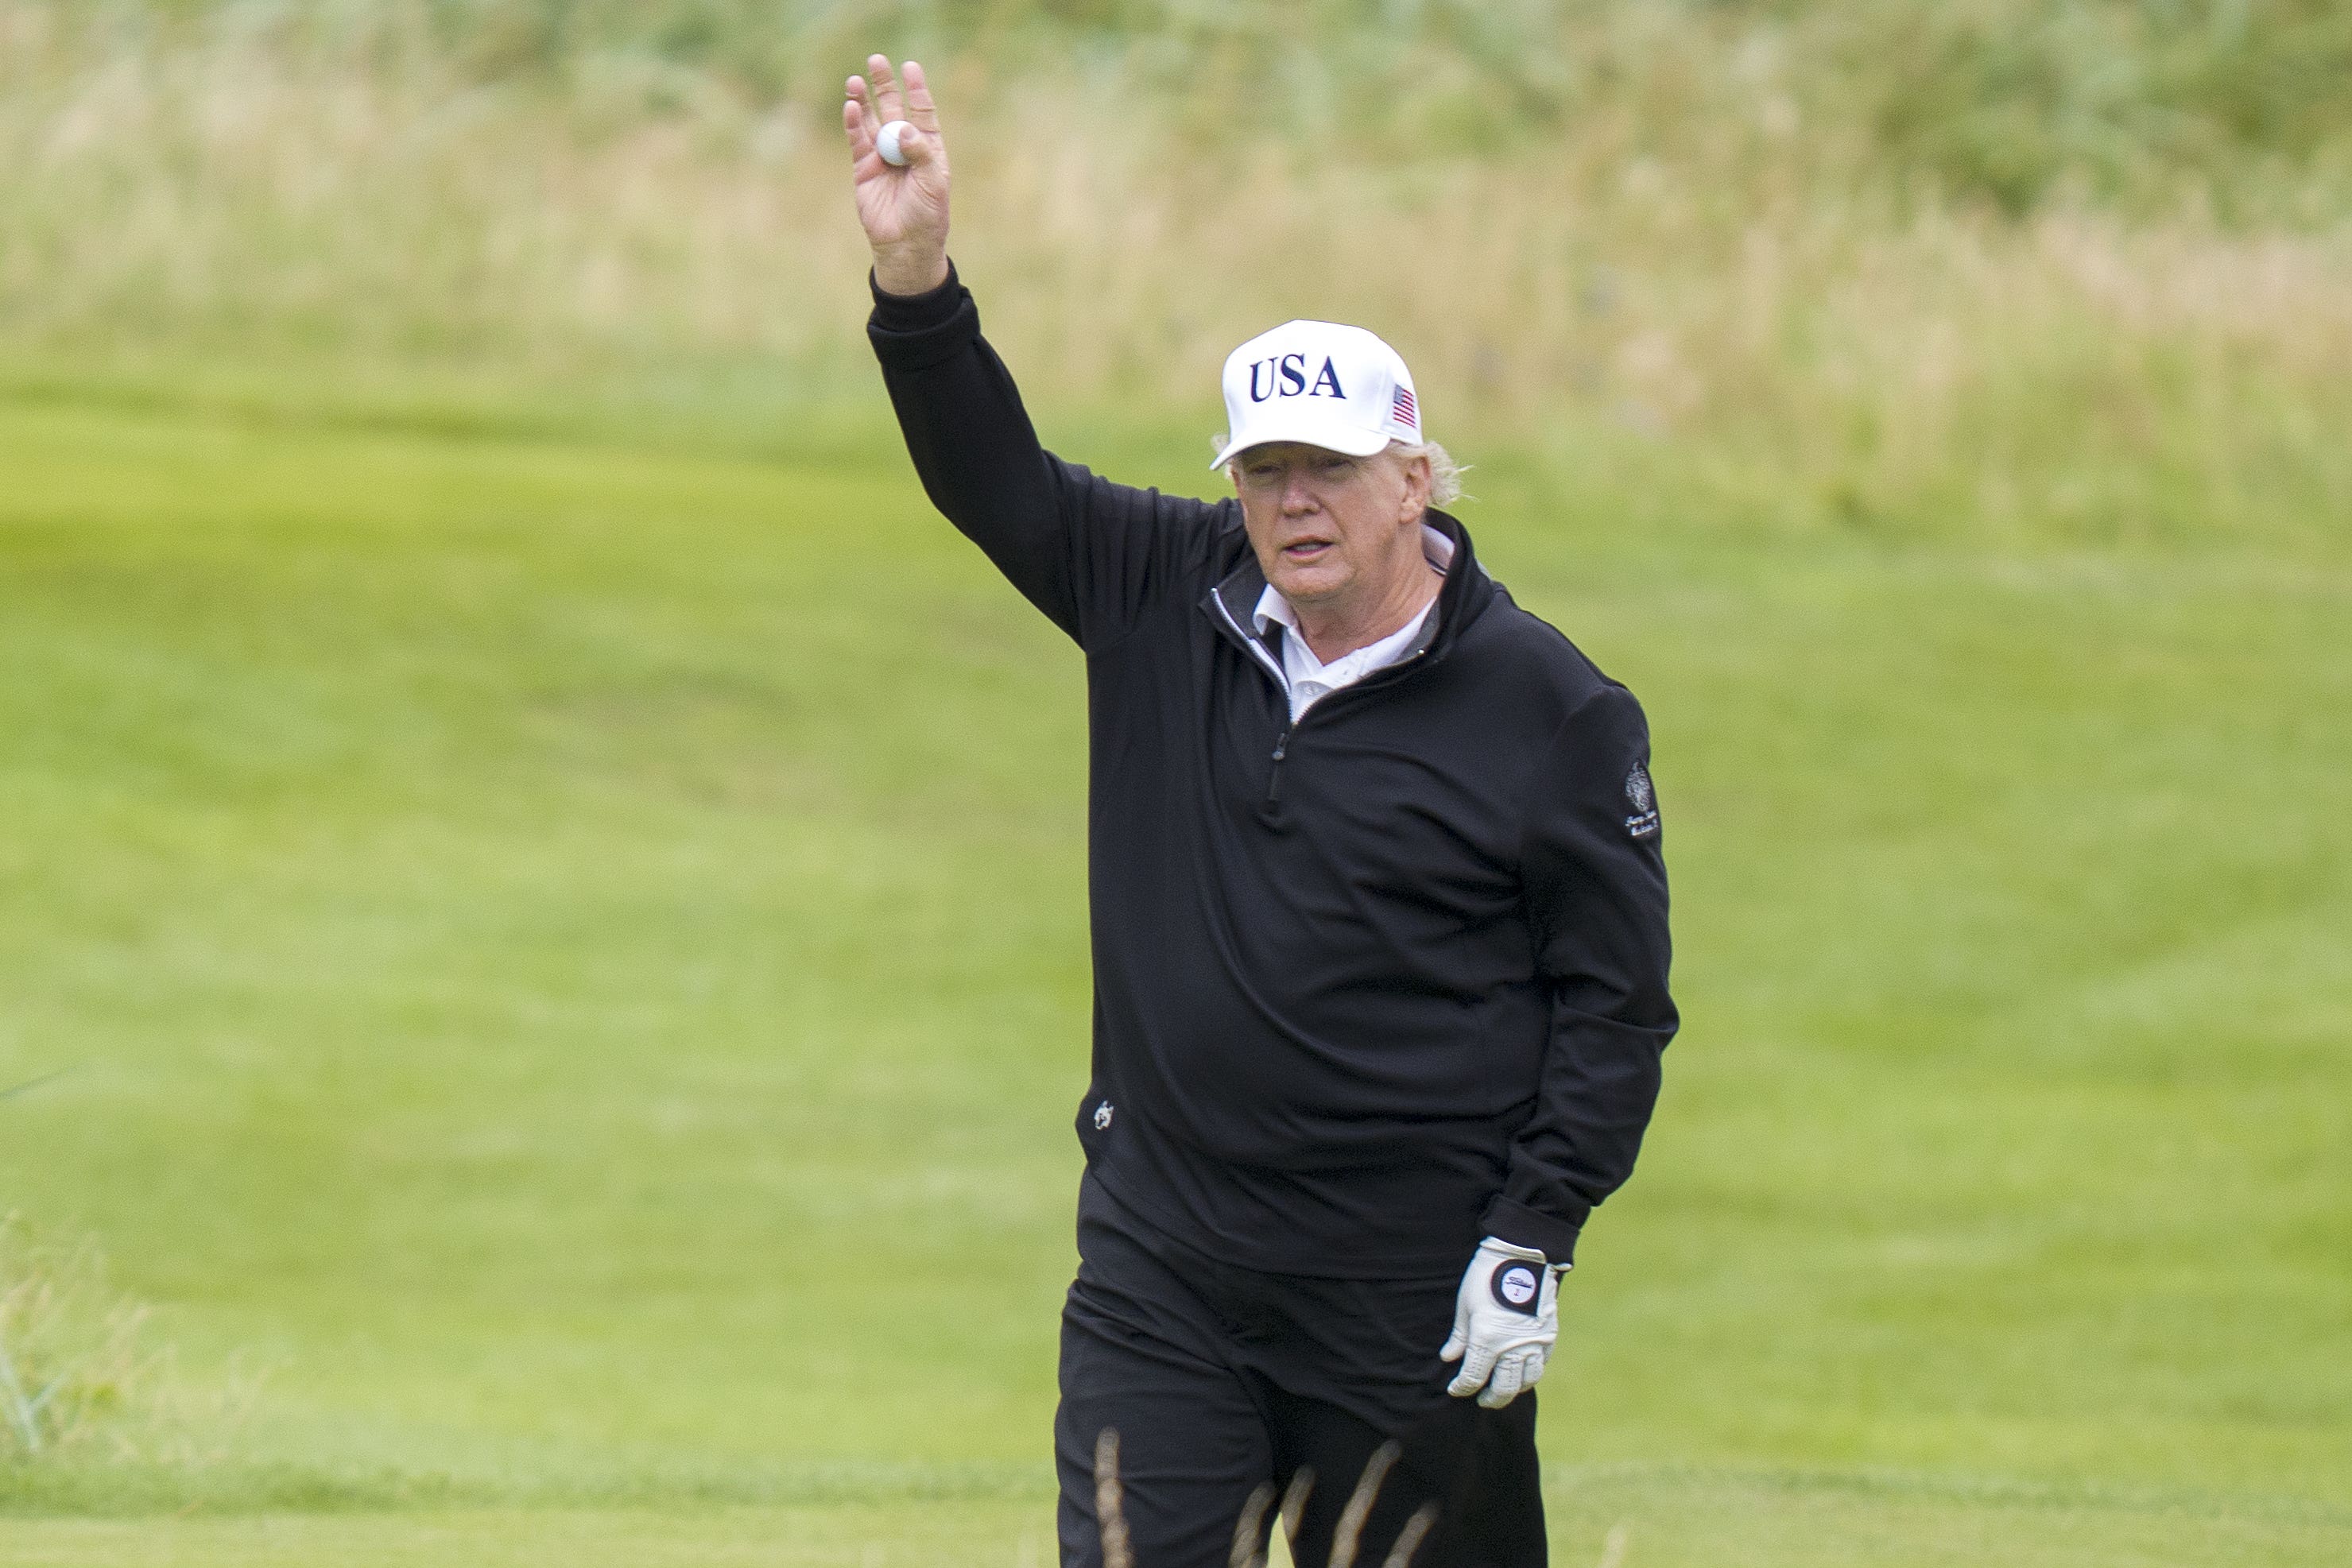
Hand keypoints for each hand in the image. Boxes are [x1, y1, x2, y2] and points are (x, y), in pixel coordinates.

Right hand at [843, 55, 950, 296]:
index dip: (915, 89)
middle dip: (885, 85)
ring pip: (871, 121)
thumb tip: (902, 129)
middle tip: (876, 61)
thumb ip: (919, 153)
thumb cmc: (927, 214)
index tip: (910, 66)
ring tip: (855, 80)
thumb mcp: (933, 182)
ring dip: (863, 100)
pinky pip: (857, 141)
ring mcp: (882, 156)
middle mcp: (904, 147)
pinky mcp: (863, 168)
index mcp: (928, 147)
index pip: (922, 111)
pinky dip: (853, 124)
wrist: (905, 244)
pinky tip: (850, 106)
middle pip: (893, 108)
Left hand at [1439, 1237, 1563, 1408]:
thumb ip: (1460, 1337)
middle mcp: (1513, 1347)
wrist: (1523, 1255)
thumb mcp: (1466, 1305)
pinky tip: (1521, 1372)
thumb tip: (1449, 1358)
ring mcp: (1534, 1343)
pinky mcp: (1549, 1335)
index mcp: (1487, 1339)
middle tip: (1481, 1399)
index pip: (1473, 1377)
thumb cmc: (1487, 1276)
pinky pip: (1541, 1364)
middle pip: (1503, 1388)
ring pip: (1526, 1381)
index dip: (1462, 1387)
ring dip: (1513, 1389)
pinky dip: (1530, 1373)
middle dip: (1490, 1398)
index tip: (1455, 1389)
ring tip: (1502, 1389)